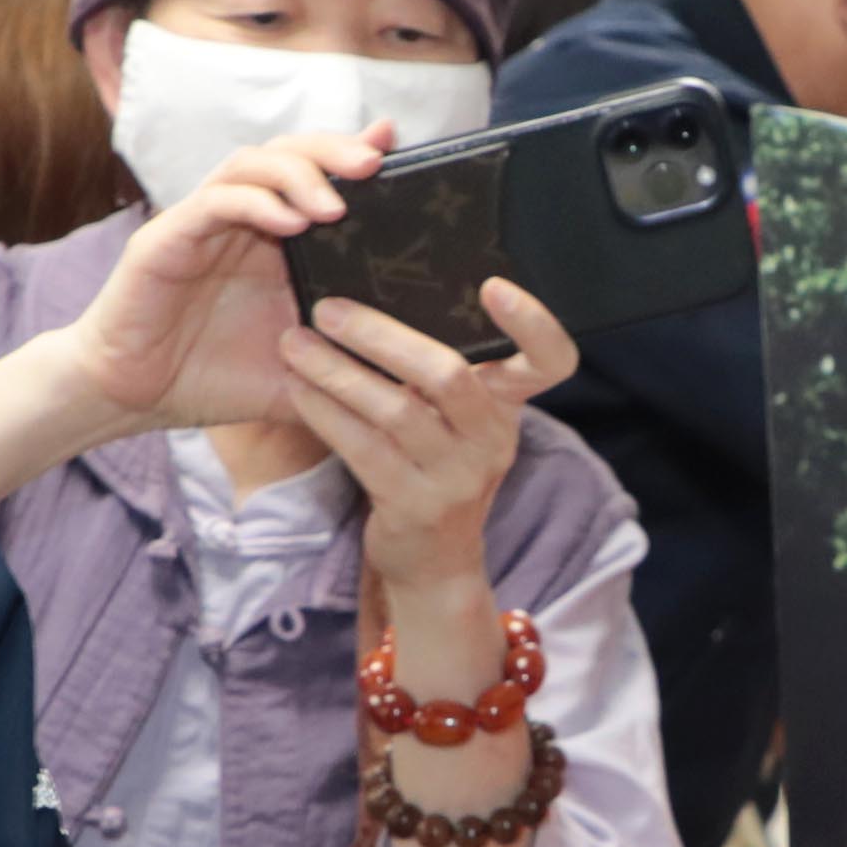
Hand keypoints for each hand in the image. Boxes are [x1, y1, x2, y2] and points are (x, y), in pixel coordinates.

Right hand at [46, 131, 390, 438]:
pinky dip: (251, 203)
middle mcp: (241, 221)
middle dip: (333, 150)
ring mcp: (203, 223)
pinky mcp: (167, 238)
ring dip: (296, 174)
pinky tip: (286, 222)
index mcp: (275, 242)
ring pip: (250, 164)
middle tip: (374, 165)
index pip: (318, 176)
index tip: (396, 145)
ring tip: (334, 205)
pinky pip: (213, 203)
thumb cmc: (211, 381)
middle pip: (289, 153)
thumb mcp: (298, 375)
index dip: (353, 152)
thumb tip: (414, 380)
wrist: (133, 399)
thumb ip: (345, 365)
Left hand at [291, 276, 564, 607]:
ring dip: (336, 371)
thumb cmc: (437, 465)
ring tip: (294, 342)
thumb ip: (445, 365)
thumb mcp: (460, 418)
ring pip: (395, 411)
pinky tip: (296, 386)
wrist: (435, 563)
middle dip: (382, 335)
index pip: (551, 360)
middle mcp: (491, 439)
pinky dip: (324, 412)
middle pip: (448, 374)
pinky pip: (362, 448)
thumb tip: (379, 286)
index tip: (492, 284)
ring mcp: (456, 478)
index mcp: (509, 404)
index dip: (533, 322)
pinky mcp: (413, 507)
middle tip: (328, 308)